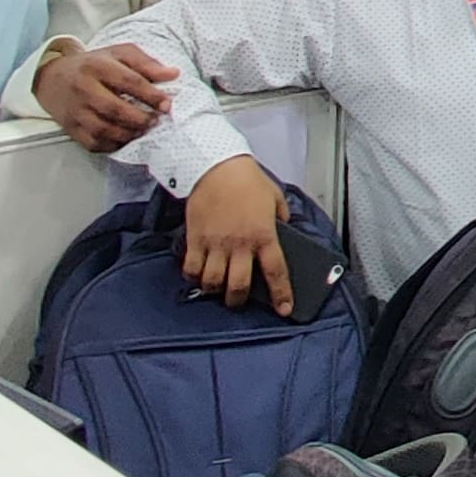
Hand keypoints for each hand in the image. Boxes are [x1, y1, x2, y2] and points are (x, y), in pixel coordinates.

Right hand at [38, 39, 176, 151]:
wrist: (52, 78)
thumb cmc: (93, 64)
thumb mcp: (118, 54)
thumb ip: (146, 63)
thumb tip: (174, 74)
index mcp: (98, 66)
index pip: (128, 81)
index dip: (151, 95)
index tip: (167, 104)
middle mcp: (84, 88)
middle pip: (115, 109)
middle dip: (141, 118)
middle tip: (156, 120)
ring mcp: (75, 111)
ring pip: (104, 129)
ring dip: (129, 133)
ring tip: (143, 129)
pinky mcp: (70, 128)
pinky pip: (93, 143)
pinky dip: (113, 145)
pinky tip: (125, 138)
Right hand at [178, 157, 296, 315]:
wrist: (216, 166)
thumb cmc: (248, 180)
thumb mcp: (275, 197)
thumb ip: (281, 217)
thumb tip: (283, 229)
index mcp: (264, 235)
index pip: (276, 271)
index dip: (281, 294)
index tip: (284, 310)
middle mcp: (240, 244)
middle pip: (239, 286)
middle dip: (238, 300)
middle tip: (238, 300)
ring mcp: (215, 243)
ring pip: (212, 282)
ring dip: (215, 290)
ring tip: (217, 287)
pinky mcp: (195, 239)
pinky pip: (191, 268)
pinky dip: (193, 276)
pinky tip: (198, 274)